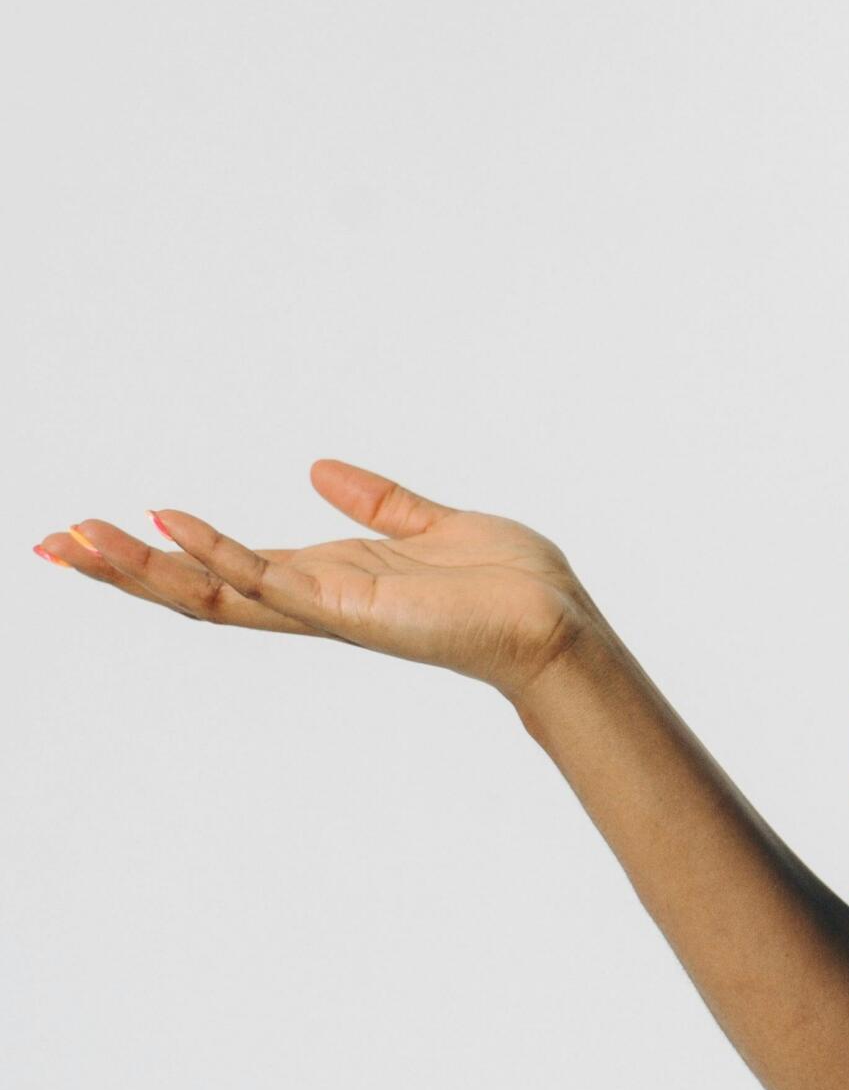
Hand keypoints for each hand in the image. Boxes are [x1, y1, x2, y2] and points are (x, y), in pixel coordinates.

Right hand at [35, 457, 594, 705]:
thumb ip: (377, 501)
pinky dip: (219, 551)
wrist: (556, 622)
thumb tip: (319, 467)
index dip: (160, 551)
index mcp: (328, 579)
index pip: (224, 567)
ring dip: (142, 566)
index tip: (98, 530)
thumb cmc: (507, 586)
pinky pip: (271, 579)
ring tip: (75, 538)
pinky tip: (171, 524)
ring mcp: (327, 609)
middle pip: (195, 587)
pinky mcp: (351, 610)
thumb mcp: (431, 526)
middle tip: (50, 542)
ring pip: (213, 590)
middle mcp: (315, 599)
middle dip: (122, 569)